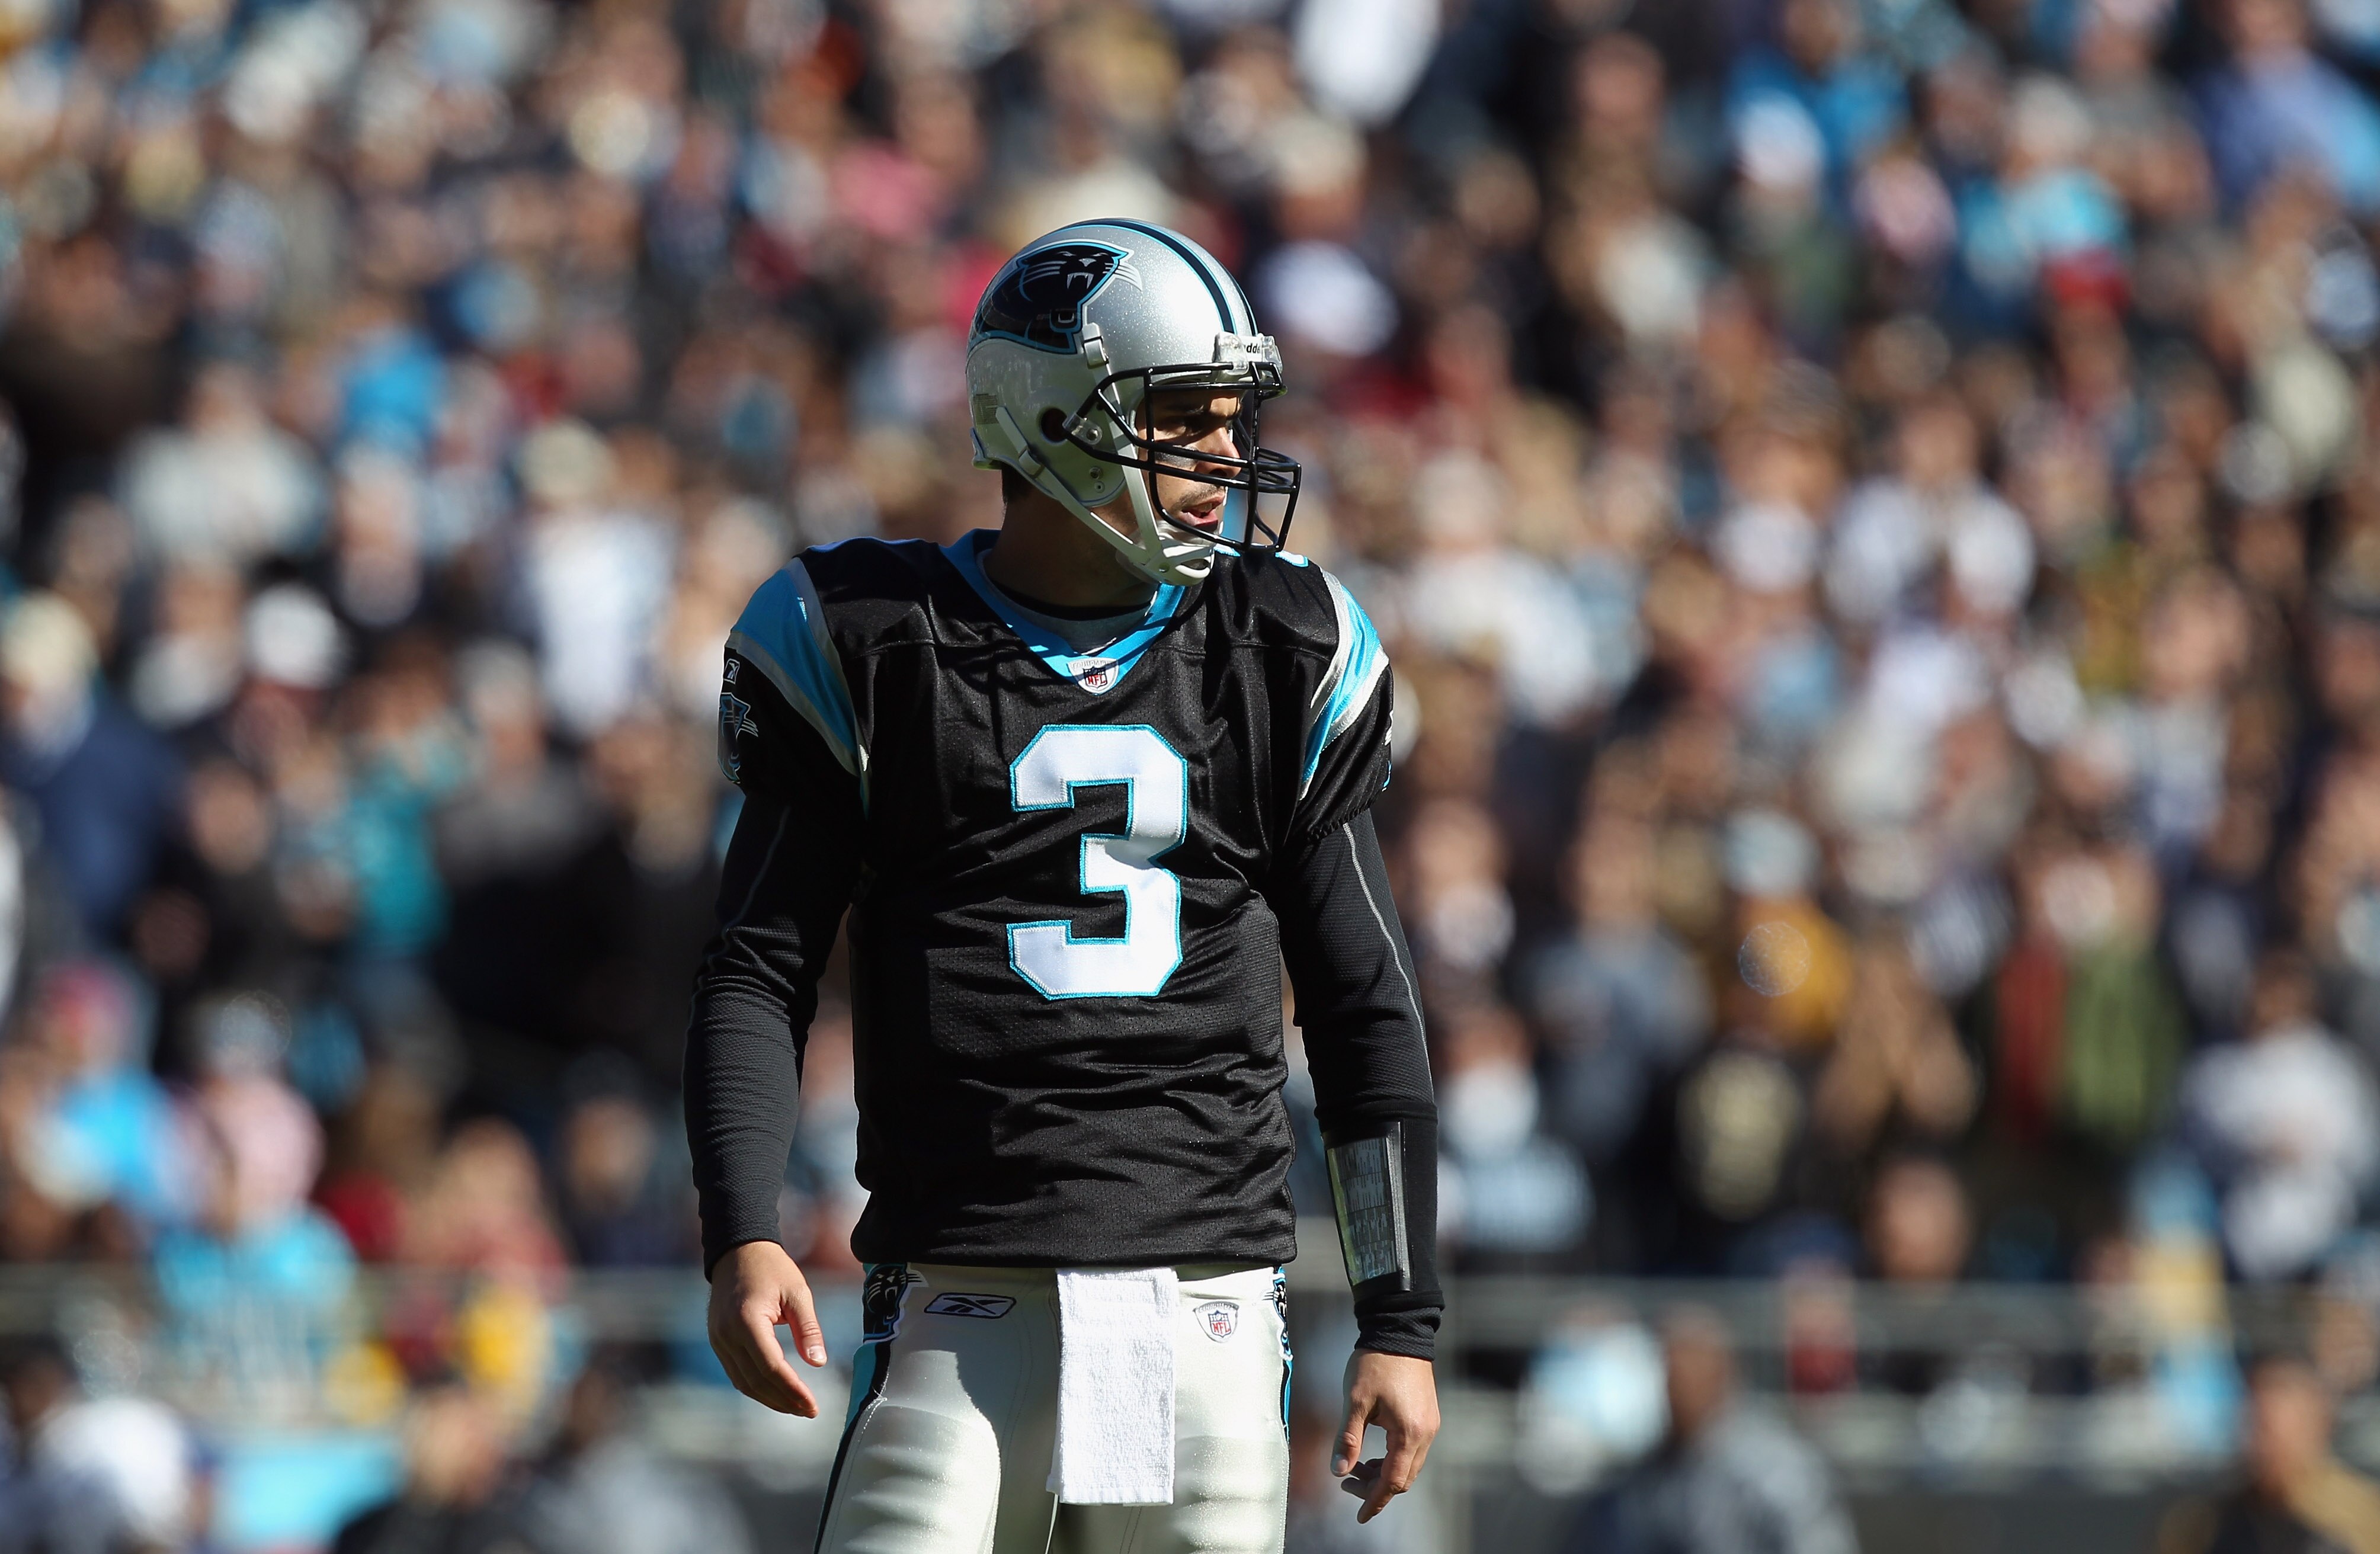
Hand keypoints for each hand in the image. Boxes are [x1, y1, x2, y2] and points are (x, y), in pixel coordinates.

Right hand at [706, 1239, 830, 1416]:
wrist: (737, 1251)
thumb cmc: (772, 1268)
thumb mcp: (797, 1293)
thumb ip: (808, 1329)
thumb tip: (818, 1363)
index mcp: (747, 1320)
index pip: (771, 1367)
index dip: (792, 1390)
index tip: (812, 1405)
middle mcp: (727, 1335)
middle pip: (756, 1381)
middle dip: (784, 1400)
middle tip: (809, 1411)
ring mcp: (718, 1340)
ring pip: (743, 1382)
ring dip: (770, 1399)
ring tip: (796, 1407)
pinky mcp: (718, 1341)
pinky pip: (736, 1373)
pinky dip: (756, 1387)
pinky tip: (776, 1393)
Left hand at [1334, 1350, 1438, 1522]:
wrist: (1400, 1331)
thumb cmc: (1375, 1363)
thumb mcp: (1355, 1401)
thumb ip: (1348, 1438)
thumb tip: (1339, 1471)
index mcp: (1408, 1433)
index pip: (1393, 1481)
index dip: (1375, 1501)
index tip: (1360, 1515)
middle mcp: (1425, 1433)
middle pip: (1404, 1478)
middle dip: (1377, 1489)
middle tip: (1348, 1483)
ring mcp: (1429, 1425)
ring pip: (1409, 1465)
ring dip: (1384, 1473)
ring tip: (1356, 1466)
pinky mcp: (1427, 1416)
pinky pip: (1413, 1450)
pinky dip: (1393, 1458)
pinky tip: (1374, 1452)